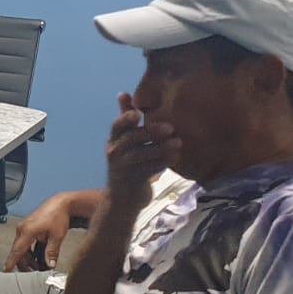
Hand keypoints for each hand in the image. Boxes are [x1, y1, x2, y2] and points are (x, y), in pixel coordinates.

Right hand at [5, 193, 73, 271]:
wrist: (60, 204)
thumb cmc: (58, 216)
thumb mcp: (56, 236)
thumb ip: (51, 252)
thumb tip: (49, 265)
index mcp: (27, 231)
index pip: (17, 250)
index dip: (11, 261)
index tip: (6, 270)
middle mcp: (22, 229)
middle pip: (19, 252)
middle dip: (24, 264)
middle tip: (32, 274)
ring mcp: (24, 228)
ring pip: (22, 249)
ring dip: (29, 259)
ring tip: (39, 267)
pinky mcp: (28, 228)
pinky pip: (25, 244)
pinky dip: (31, 252)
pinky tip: (39, 259)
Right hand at [104, 93, 176, 214]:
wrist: (122, 199)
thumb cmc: (127, 164)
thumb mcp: (124, 142)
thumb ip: (126, 119)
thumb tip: (123, 94)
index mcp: (114, 140)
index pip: (117, 126)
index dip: (126, 118)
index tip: (138, 113)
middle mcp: (115, 152)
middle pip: (131, 138)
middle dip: (150, 132)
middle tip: (170, 127)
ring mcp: (122, 168)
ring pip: (141, 155)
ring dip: (160, 148)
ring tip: (178, 142)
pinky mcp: (133, 181)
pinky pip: (149, 170)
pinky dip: (163, 162)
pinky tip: (176, 157)